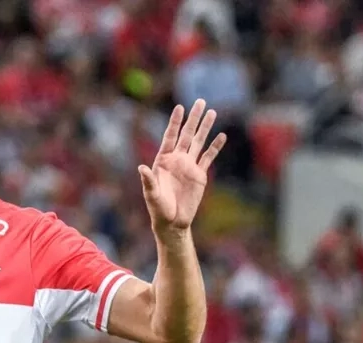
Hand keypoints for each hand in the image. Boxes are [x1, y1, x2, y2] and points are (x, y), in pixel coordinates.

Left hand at [139, 99, 225, 235]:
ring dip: (205, 128)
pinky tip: (221, 136)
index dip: (175, 122)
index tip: (180, 107)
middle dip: (193, 118)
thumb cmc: (158, 209)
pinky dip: (215, 147)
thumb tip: (141, 168)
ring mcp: (189, 166)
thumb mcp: (151, 195)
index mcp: (163, 160)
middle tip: (200, 101)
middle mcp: (177, 159)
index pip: (170, 136)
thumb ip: (148, 181)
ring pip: (199, 142)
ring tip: (212, 112)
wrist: (173, 221)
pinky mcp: (200, 175)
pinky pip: (209, 157)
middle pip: (187, 134)